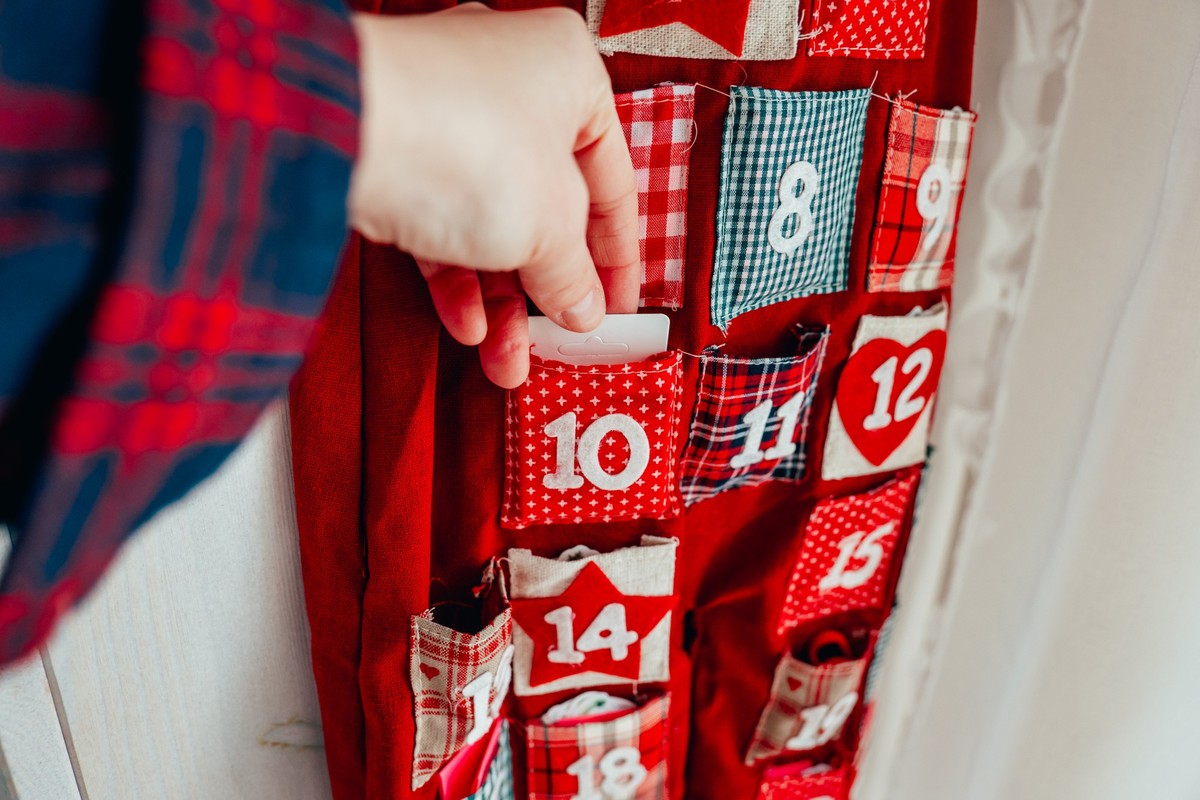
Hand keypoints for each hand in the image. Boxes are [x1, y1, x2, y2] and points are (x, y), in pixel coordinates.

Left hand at [349, 5, 639, 387]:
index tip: (617, 307)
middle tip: (561, 339)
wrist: (342, 131)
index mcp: (569, 75)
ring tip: (509, 360)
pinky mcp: (395, 152)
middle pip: (546, 207)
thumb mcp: (550, 227)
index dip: (619, 256)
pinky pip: (439, 223)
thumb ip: (574, 275)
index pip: (613, 180)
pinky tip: (469, 327)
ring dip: (502, 301)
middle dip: (549, 289)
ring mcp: (445, 116)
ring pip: (489, 222)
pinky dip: (456, 279)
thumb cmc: (466, 143)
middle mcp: (508, 84)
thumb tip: (583, 310)